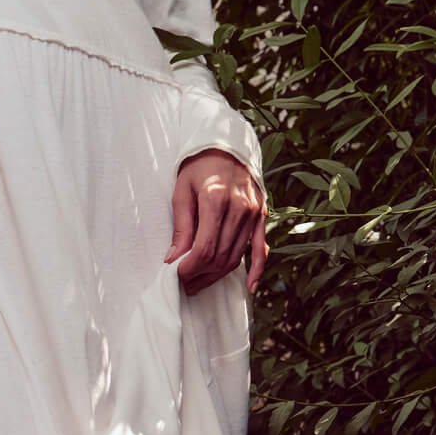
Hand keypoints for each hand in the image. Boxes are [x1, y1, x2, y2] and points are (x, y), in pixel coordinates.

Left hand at [166, 150, 267, 295]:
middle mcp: (239, 207)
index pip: (204, 247)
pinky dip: (257, 270)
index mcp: (215, 199)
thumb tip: (173, 259)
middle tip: (183, 284)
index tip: (175, 276)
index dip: (189, 268)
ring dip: (217, 275)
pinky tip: (249, 287)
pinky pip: (261, 248)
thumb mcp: (182, 191)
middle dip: (200, 275)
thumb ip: (181, 227)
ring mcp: (253, 213)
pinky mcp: (262, 216)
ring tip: (199, 284)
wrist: (226, 148)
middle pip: (220, 255)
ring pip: (236, 256)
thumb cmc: (198, 168)